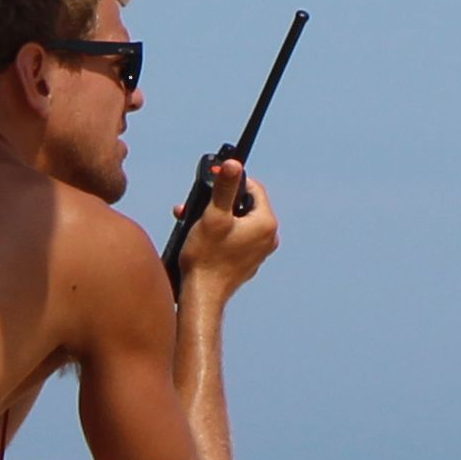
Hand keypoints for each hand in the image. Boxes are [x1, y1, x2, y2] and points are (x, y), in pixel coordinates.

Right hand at [173, 162, 279, 294]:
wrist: (202, 296)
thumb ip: (224, 188)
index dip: (232, 180)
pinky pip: (236, 238)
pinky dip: (220, 233)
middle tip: (198, 204)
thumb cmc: (206, 257)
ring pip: (237, 221)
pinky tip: (200, 237)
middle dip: (219, 201)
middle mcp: (268, 237)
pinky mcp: (247, 262)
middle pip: (244, 204)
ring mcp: (258, 251)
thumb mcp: (213, 216)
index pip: (253, 188)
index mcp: (265, 223)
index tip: (213, 181)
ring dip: (216, 216)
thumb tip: (233, 163)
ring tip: (192, 220)